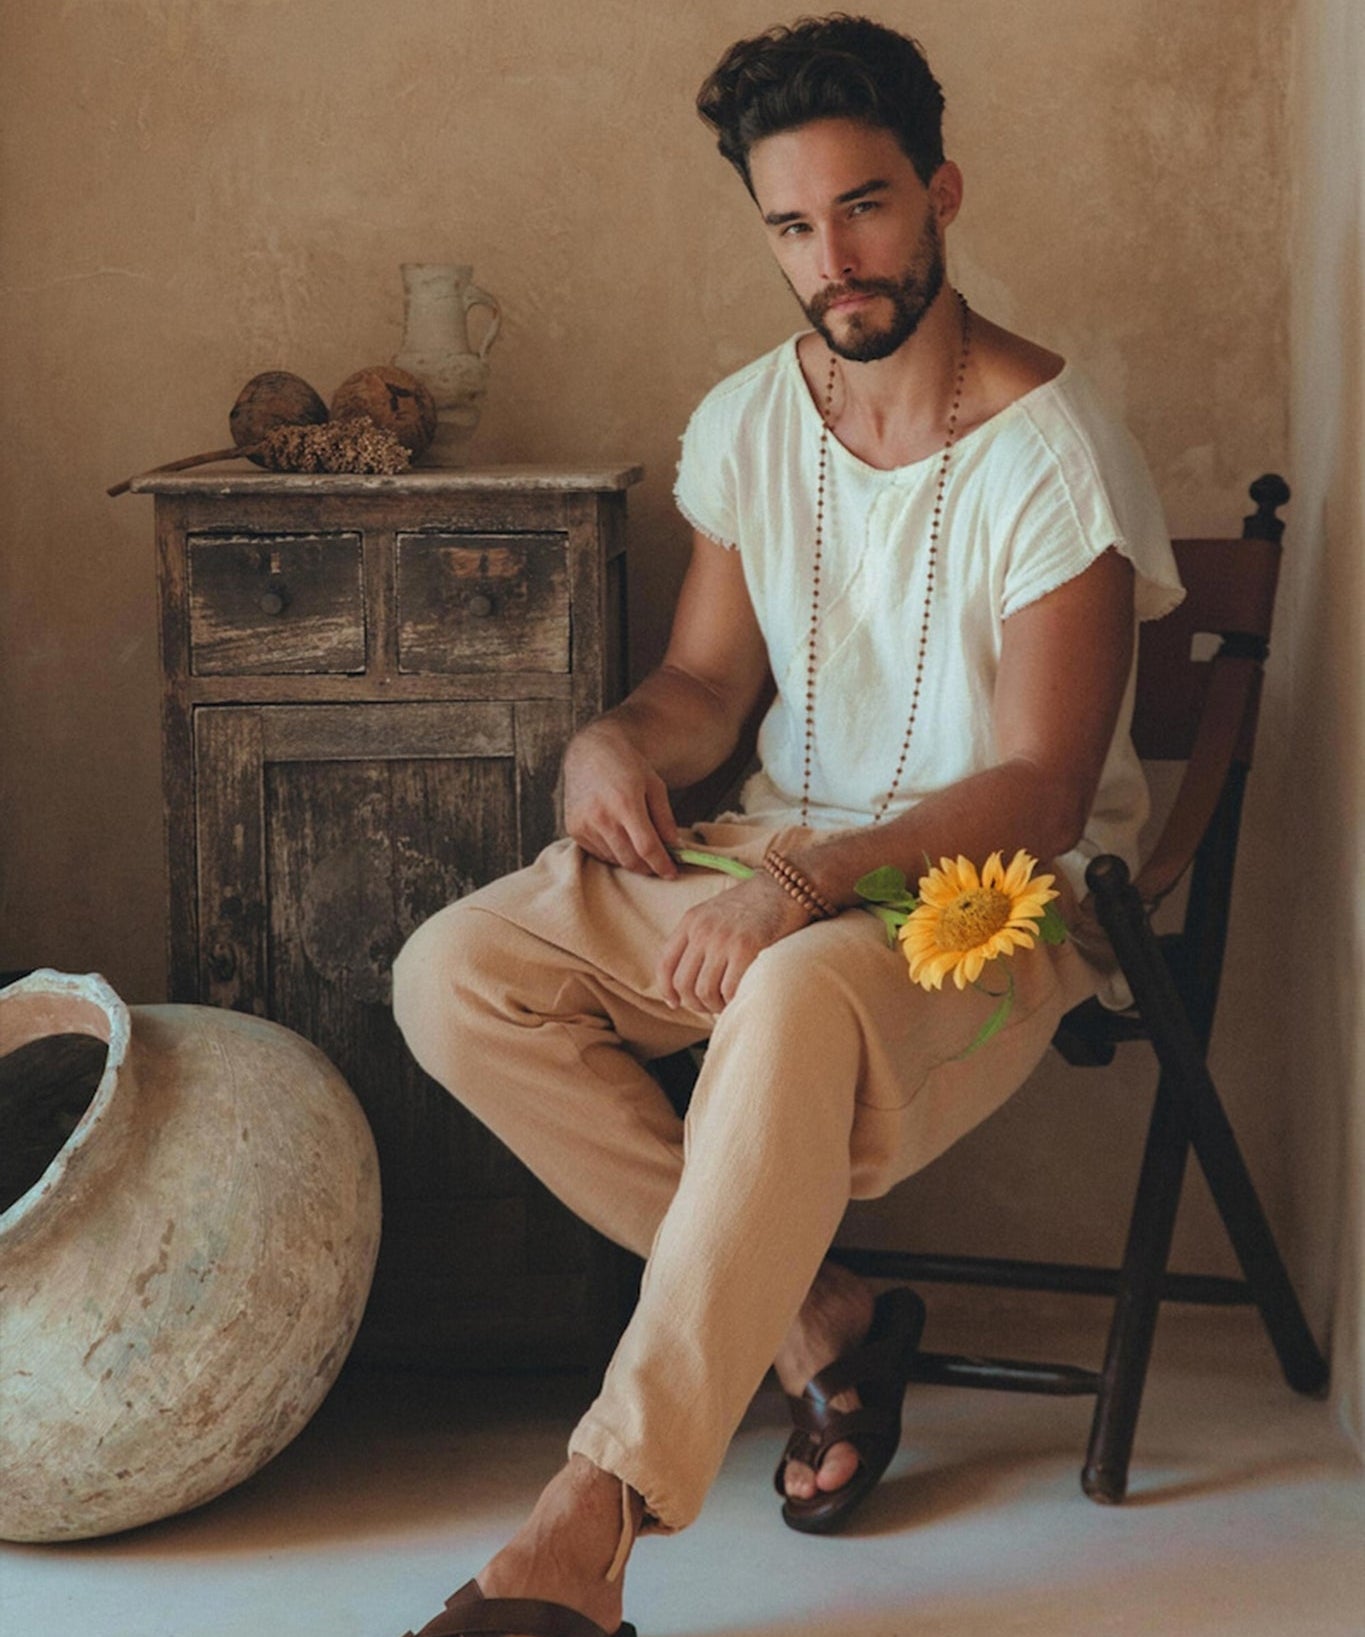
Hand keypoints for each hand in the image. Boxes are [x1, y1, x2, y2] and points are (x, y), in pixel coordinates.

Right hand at [563, 721, 679, 876]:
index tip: (672, 873)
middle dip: (648, 867)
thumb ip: (665, 818)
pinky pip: (599, 853)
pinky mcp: (574, 829)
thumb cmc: (627, 766)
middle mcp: (601, 816)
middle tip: (659, 863)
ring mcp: (584, 824)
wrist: (590, 752)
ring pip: (615, 859)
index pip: (647, 847)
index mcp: (625, 803)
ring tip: (638, 842)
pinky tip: (619, 835)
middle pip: (630, 860)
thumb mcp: (655, 786)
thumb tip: (674, 847)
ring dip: (631, 859)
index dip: (662, 864)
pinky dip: (613, 852)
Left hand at [659, 873, 811, 1012]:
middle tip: (709, 1007)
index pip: (665, 963)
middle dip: (694, 1003)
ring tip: (726, 1004)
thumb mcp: (715, 913)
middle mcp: (703, 930)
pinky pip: (729, 990)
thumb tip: (687, 980)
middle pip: (682, 983)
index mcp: (691, 921)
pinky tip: (739, 999)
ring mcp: (723, 940)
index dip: (666, 989)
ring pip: (704, 991)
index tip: (675, 1002)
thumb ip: (699, 938)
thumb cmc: (754, 906)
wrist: (785, 888)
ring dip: (714, 1006)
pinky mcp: (747, 949)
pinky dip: (732, 1002)